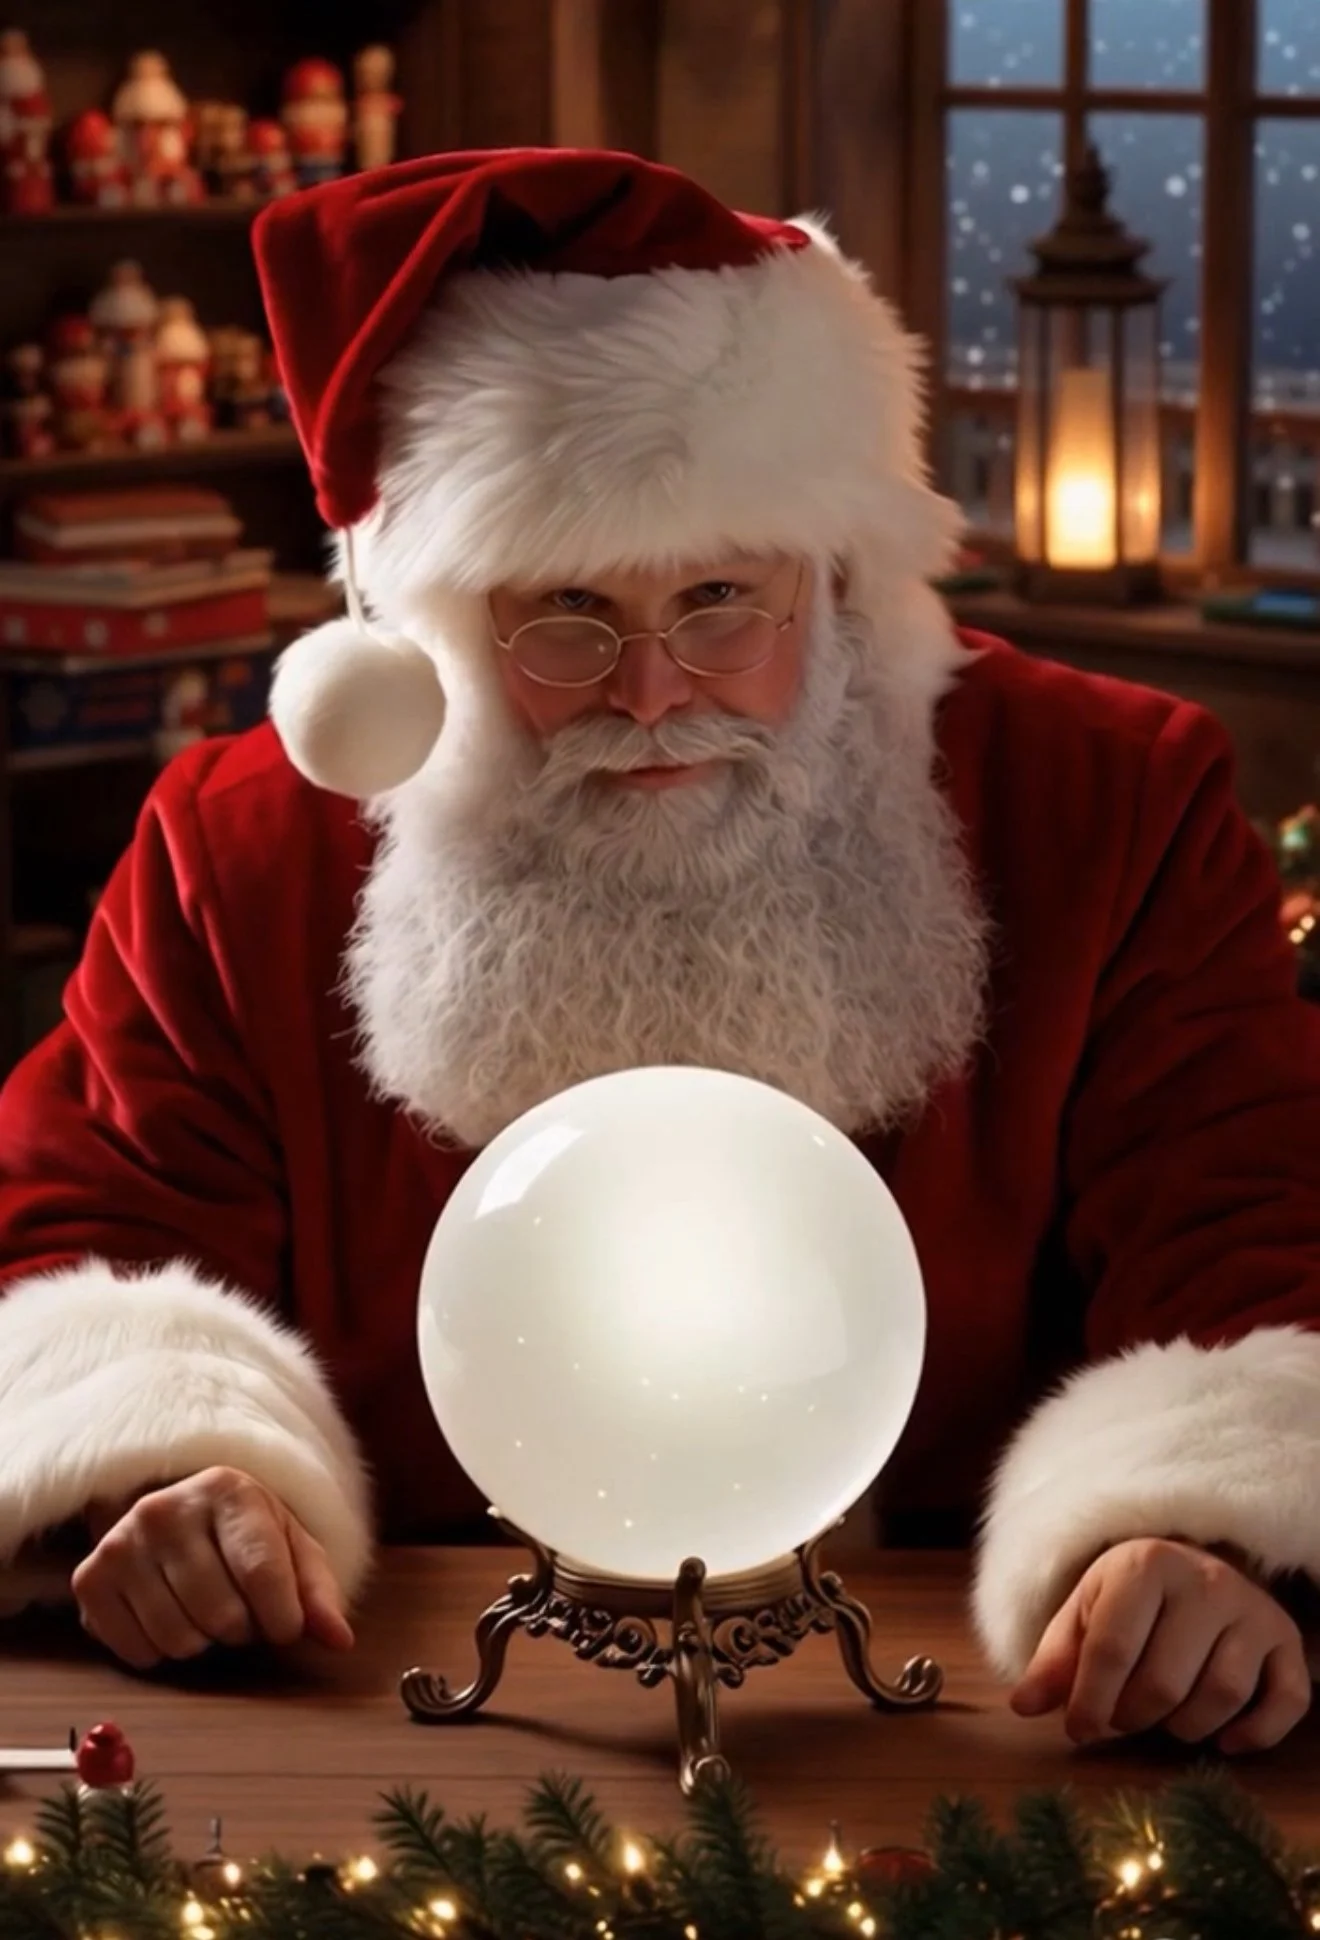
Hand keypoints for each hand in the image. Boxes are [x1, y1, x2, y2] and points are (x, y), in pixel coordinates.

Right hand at [71, 1466, 354, 1670]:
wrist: (178, 1513)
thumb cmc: (246, 1536)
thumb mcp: (293, 1550)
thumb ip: (318, 1594)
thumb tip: (340, 1639)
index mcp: (228, 1490)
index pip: (262, 1574)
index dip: (283, 1619)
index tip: (286, 1628)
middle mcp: (167, 1508)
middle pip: (222, 1616)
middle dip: (242, 1629)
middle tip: (239, 1608)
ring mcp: (122, 1541)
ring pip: (180, 1640)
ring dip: (203, 1642)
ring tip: (205, 1609)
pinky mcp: (90, 1578)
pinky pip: (139, 1653)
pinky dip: (161, 1652)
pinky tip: (168, 1616)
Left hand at [1010, 1537, 1311, 1753]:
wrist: (1194, 1565)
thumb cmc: (1130, 1597)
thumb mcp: (1084, 1612)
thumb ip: (1054, 1660)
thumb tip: (1022, 1707)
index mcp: (1145, 1565)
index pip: (1113, 1648)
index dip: (1090, 1701)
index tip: (1077, 1731)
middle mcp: (1205, 1581)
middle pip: (1165, 1682)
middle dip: (1133, 1717)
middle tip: (1120, 1718)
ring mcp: (1252, 1610)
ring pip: (1221, 1696)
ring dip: (1184, 1728)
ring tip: (1162, 1718)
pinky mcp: (1287, 1640)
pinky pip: (1285, 1702)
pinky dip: (1255, 1734)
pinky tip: (1223, 1740)